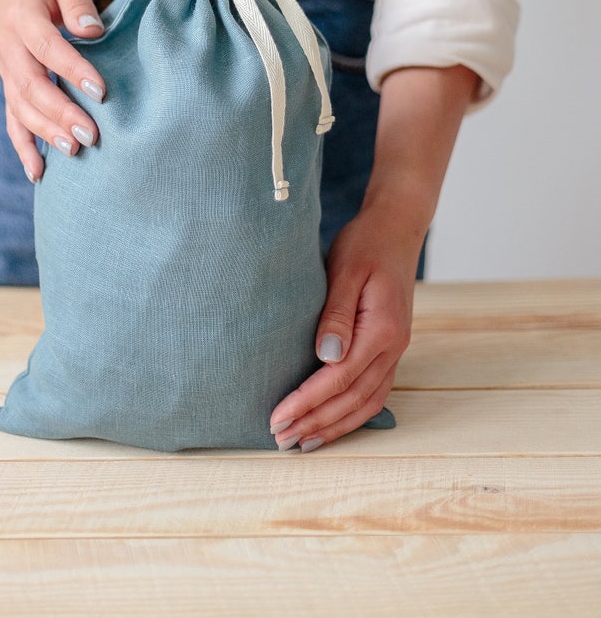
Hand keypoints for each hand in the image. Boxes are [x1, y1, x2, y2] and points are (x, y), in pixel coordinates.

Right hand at [0, 0, 106, 182]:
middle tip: (92, 134)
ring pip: (20, 108)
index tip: (101, 90)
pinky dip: (23, 148)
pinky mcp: (9, 88)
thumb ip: (78, 2)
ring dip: (46, 133)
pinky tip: (38, 173)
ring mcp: (6, 72)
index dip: (72, 69)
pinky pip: (12, 122)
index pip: (47, 47)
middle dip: (61, 112)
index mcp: (22, 18)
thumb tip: (94, 31)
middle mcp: (9, 49)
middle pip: (31, 86)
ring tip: (75, 151)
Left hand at [268, 206, 422, 450]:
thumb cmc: (366, 244)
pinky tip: (330, 424)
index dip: (307, 402)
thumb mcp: (346, 269)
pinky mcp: (389, 349)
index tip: (277, 417)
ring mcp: (395, 351)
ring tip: (301, 442)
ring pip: (366, 403)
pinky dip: (351, 415)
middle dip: (316, 423)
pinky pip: (373, 393)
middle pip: (352, 399)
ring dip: (334, 426)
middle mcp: (393, 347)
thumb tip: (326, 356)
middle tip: (280, 440)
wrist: (396, 229)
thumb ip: (337, 314)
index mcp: (383, 329)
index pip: (339, 378)